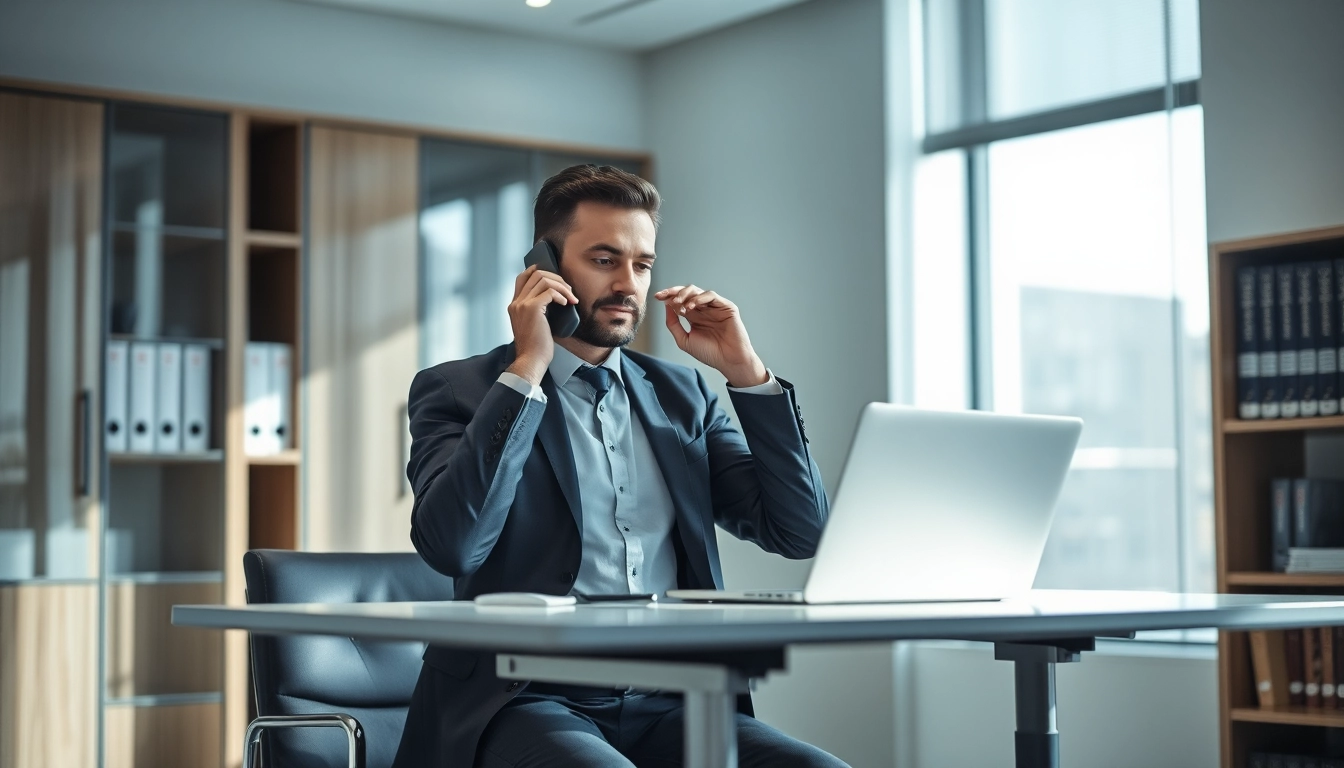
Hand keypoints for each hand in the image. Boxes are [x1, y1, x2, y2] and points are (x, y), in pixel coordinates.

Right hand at [506, 265, 577, 384]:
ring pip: (543, 280)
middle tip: (569, 290)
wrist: (531, 360)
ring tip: (571, 298)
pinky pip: (549, 291)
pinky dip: (561, 295)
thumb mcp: (535, 324)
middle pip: (535, 273)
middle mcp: (516, 302)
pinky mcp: (532, 309)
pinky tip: (567, 304)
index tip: (555, 276)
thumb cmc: (536, 347)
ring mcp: (522, 304)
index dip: (539, 270)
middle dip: (556, 278)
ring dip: (562, 287)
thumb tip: (556, 297)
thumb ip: (539, 309)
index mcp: (515, 305)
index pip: (523, 277)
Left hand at [655, 285, 768, 386]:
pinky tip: (691, 307)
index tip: (657, 297)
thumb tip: (666, 307)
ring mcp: (715, 307)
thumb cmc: (710, 353)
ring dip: (685, 295)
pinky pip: (711, 296)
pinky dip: (699, 298)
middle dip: (673, 292)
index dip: (668, 296)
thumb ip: (673, 324)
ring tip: (679, 305)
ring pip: (698, 291)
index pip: (679, 301)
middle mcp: (704, 310)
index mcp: (694, 317)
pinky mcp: (726, 307)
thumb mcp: (684, 340)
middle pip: (687, 293)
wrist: (729, 361)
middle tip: (664, 296)